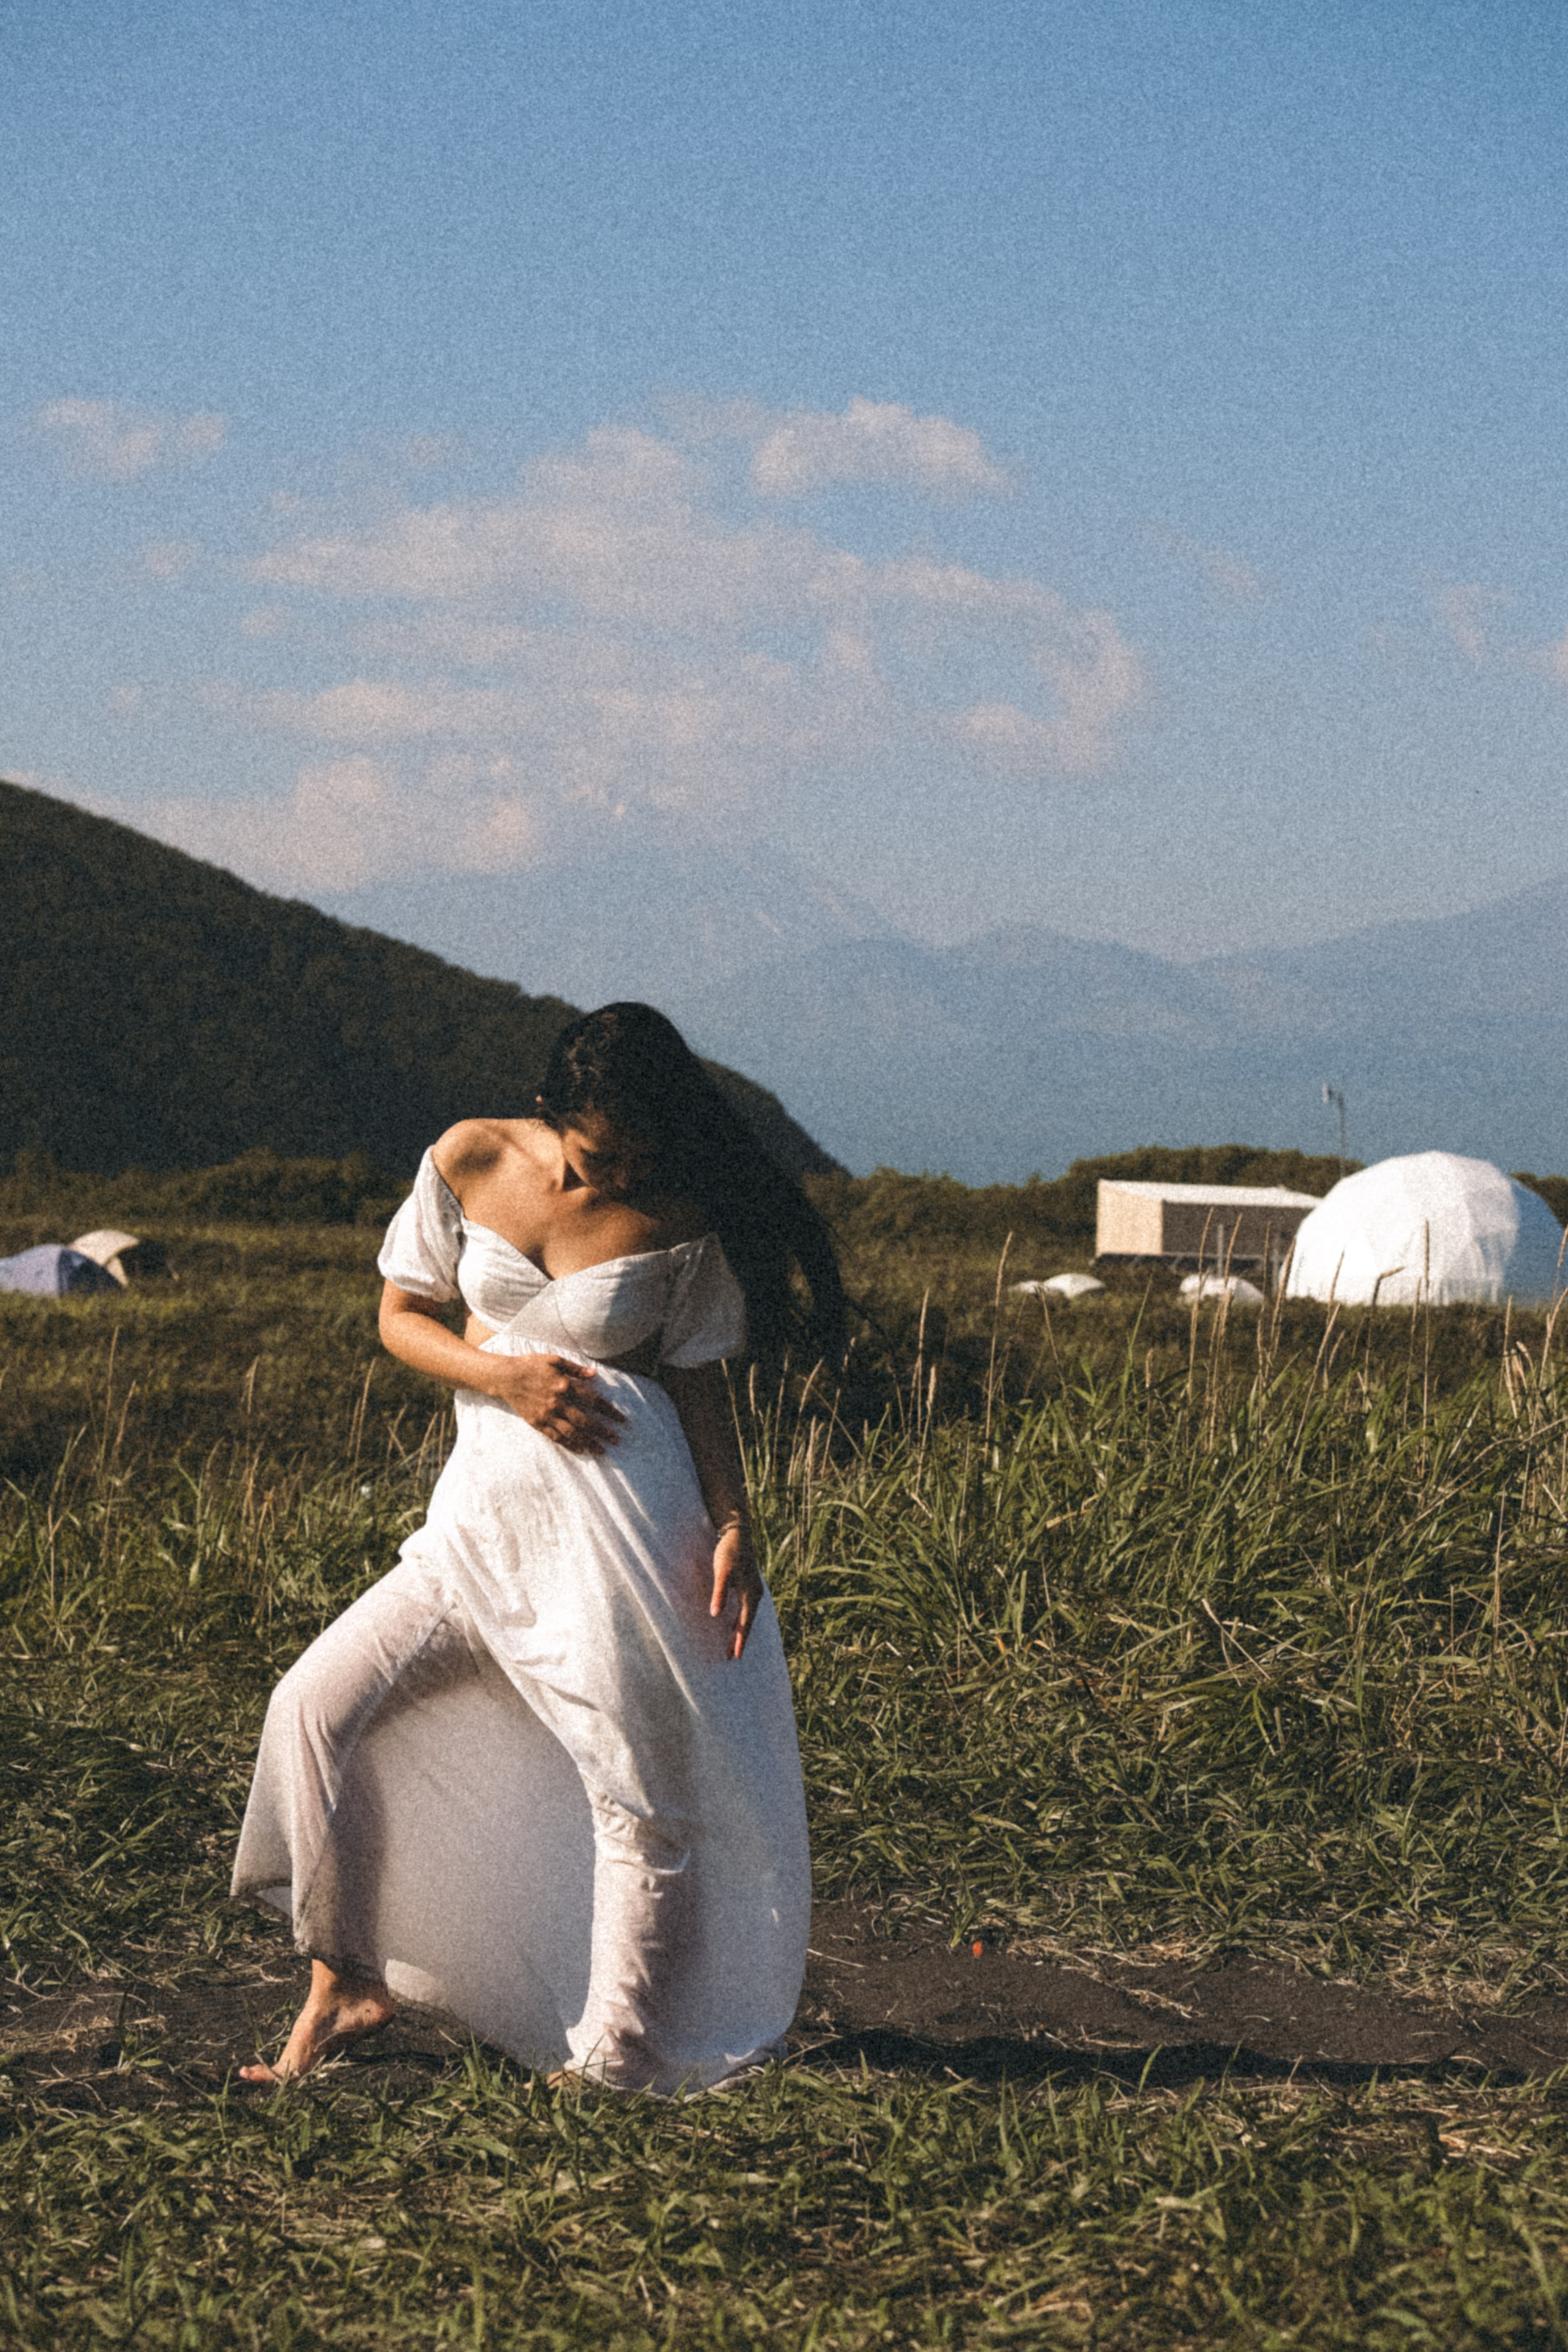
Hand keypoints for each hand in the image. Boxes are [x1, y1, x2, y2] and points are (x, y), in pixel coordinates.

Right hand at [488, 1352, 623, 1454]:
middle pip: (585, 1421)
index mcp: (564, 1385)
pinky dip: (569, 1444)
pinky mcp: (537, 1423)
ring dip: (589, 1442)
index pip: (593, 1401)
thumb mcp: (554, 1360)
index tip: (622, 1420)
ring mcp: (547, 1414)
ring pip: (572, 1432)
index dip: (609, 1411)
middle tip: (616, 1440)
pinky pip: (555, 1437)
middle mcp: (558, 1402)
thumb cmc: (531, 1365)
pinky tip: (580, 1449)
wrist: (506, 1377)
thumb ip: (575, 1368)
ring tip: (601, 1450)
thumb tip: (595, 1374)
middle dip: (603, 1432)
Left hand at [709, 1518, 762, 1659]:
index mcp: (751, 1594)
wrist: (738, 1533)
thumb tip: (715, 1615)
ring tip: (731, 1647)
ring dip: (739, 1631)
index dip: (739, 1639)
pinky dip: (740, 1620)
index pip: (745, 1622)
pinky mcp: (748, 1586)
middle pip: (747, 1622)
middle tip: (730, 1657)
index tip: (735, 1656)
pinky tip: (733, 1624)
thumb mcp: (722, 1571)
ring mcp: (753, 1590)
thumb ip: (720, 1593)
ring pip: (746, 1617)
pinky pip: (745, 1610)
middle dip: (739, 1639)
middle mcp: (755, 1594)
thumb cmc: (729, 1551)